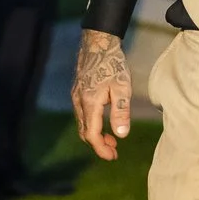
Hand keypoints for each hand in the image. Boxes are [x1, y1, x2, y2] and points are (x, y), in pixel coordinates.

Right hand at [72, 28, 132, 159]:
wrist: (97, 41)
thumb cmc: (113, 63)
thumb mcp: (122, 87)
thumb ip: (121, 112)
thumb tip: (121, 135)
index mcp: (90, 103)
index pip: (92, 135)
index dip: (101, 149)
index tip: (112, 157)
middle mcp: (79, 102)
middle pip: (85, 132)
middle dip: (98, 144)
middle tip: (114, 151)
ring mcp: (76, 96)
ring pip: (83, 124)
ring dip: (95, 134)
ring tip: (112, 138)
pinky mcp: (77, 91)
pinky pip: (82, 114)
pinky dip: (92, 123)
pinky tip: (104, 121)